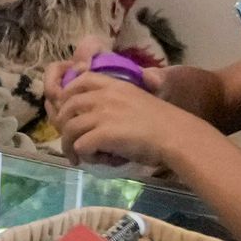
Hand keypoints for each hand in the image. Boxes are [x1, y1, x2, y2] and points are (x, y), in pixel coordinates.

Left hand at [48, 66, 197, 173]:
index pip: (80, 80)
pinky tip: (93, 160)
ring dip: (69, 145)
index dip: (68, 95)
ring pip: (69, 128)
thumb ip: (119, 102)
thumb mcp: (139, 100)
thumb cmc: (165, 122)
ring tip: (77, 157)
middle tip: (70, 139)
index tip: (71, 111)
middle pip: (68, 106)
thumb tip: (103, 115)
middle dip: (63, 124)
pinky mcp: (104, 134)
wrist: (177, 136)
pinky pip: (80, 146)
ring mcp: (103, 114)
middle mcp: (105, 96)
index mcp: (115, 85)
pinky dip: (83, 155)